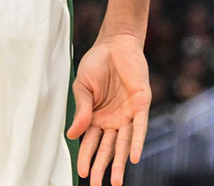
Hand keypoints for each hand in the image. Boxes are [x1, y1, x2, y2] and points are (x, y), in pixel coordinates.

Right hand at [66, 34, 150, 185]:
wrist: (115, 42)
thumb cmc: (97, 64)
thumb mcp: (82, 87)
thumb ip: (81, 110)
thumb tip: (73, 135)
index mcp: (95, 117)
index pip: (90, 143)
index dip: (86, 158)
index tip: (82, 174)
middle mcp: (112, 119)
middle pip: (106, 148)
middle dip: (101, 167)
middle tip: (98, 185)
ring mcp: (127, 113)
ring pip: (123, 143)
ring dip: (118, 162)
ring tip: (115, 181)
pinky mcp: (141, 103)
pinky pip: (139, 126)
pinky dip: (137, 142)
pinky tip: (133, 157)